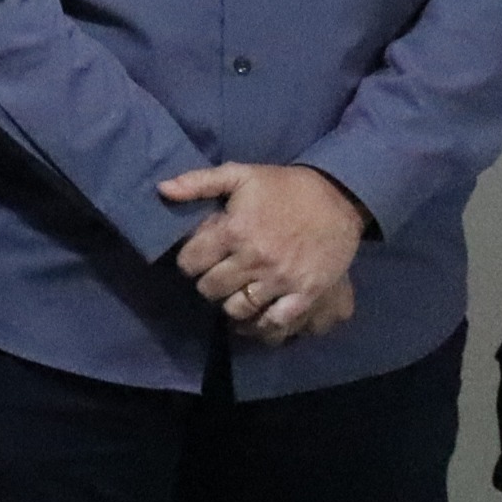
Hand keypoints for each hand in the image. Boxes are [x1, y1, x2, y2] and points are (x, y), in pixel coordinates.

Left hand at [160, 162, 366, 342]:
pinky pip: (275, 322)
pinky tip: (256, 319)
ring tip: (236, 294)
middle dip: (209, 283)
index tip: (198, 259)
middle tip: (218, 277)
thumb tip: (162, 189)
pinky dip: (262, 326)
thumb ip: (199, 182)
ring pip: (238, 309)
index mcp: (234, 230)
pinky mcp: (306, 292)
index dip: (189, 262)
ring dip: (232, 305)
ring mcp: (281, 279)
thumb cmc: (284, 187)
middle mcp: (255, 258)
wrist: (338, 197)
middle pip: (211, 289)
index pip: (190, 262)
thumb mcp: (240, 175)